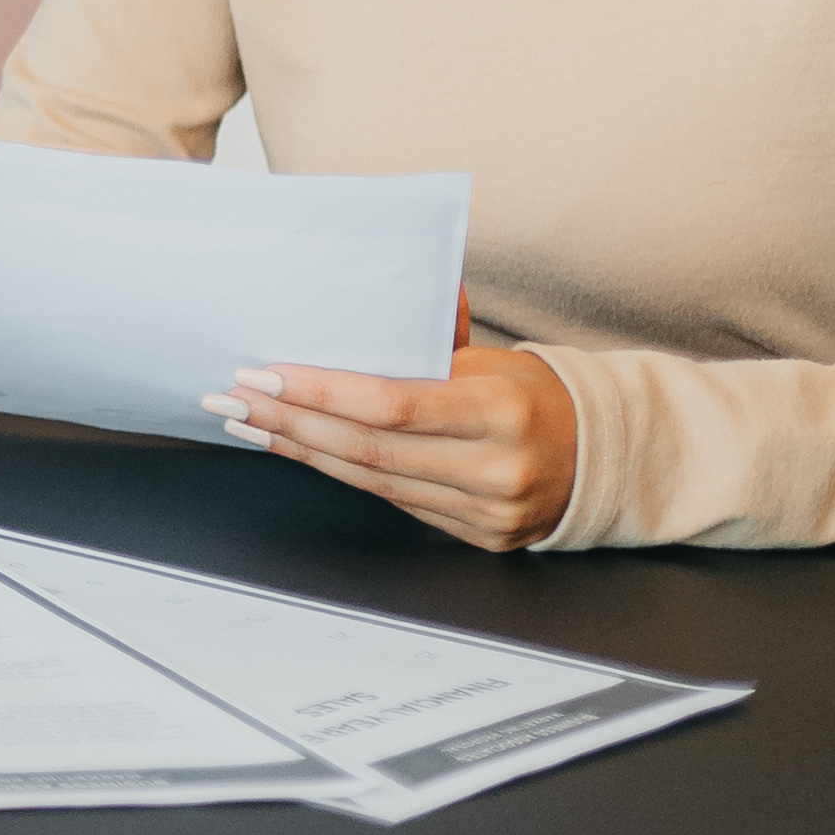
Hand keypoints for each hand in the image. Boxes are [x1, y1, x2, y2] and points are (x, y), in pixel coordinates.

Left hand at [209, 299, 578, 550]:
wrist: (602, 458)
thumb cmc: (537, 397)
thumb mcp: (496, 359)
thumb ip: (432, 337)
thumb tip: (365, 295)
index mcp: (501, 410)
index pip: (392, 404)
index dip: (321, 393)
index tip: (264, 376)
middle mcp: (494, 468)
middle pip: (368, 449)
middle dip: (289, 423)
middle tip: (232, 400)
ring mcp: (487, 512)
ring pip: (373, 481)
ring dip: (302, 452)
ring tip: (250, 426)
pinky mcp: (478, 538)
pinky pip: (396, 503)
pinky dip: (343, 475)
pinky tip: (304, 453)